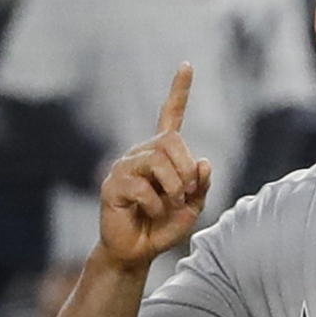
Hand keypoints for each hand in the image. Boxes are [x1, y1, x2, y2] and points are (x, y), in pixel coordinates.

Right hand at [98, 63, 212, 271]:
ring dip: (173, 188)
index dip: (179, 90)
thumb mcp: (192, 207)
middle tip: (184, 195)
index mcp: (161, 153)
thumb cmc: (163, 226)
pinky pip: (143, 188)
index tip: (187, 65)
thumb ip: (201, 185)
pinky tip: (149, 213)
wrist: (137, 251)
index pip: (170, 115)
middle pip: (171, 142)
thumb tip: (204, 162)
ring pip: (158, 161)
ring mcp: (123, 167)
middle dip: (186, 171)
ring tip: (167, 205)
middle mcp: (141, 153)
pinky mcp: (111, 185)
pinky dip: (155, 205)